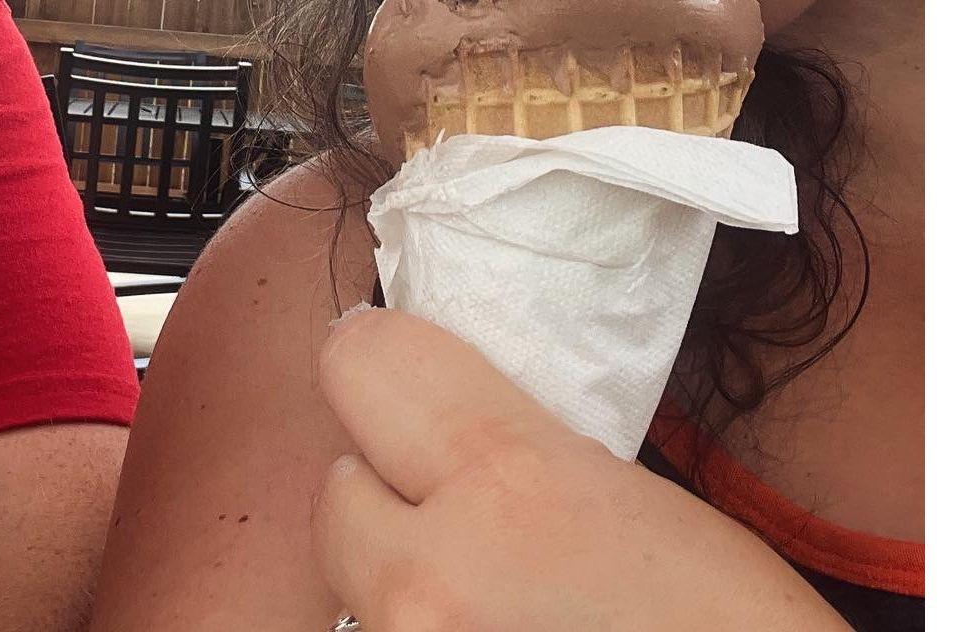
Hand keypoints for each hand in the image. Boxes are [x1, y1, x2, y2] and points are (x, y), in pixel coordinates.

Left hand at [312, 309, 846, 630]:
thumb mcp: (631, 507)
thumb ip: (516, 456)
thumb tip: (438, 431)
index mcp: (507, 484)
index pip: (359, 362)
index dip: (382, 365)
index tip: (403, 377)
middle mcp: (433, 581)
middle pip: (333, 496)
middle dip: (386, 500)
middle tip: (462, 520)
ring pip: (357, 593)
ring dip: (404, 589)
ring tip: (499, 603)